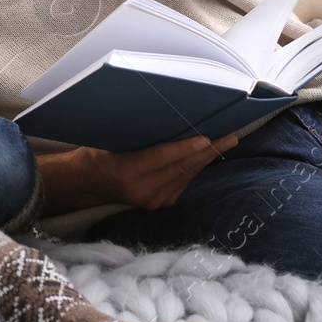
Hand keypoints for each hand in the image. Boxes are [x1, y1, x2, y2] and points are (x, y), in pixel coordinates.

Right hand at [83, 134, 238, 208]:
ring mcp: (154, 200)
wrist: (90, 181)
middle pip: (180, 167)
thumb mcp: (114, 138)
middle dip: (208, 151)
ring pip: (187, 174)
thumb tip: (173, 118)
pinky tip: (209, 154)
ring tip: (227, 142)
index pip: (161, 157)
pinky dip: (197, 167)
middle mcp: (143, 190)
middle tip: (230, 136)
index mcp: (127, 171)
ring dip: (207, 158)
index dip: (185, 147)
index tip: (206, 137)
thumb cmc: (100, 150)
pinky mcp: (162, 203)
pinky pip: (184, 181)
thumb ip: (141, 134)